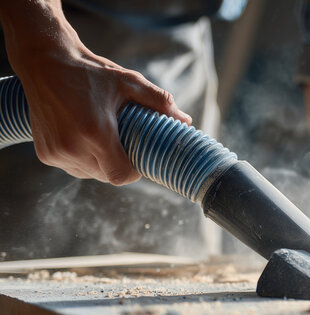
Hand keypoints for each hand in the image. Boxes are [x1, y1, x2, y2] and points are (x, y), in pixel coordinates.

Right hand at [0, 0, 191, 184]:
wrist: (44, 63)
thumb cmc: (90, 72)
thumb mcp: (128, 82)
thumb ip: (159, 101)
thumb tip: (186, 120)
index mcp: (95, 132)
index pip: (121, 175)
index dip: (134, 171)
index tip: (139, 158)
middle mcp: (72, 147)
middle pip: (107, 175)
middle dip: (119, 164)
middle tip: (123, 142)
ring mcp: (56, 153)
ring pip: (89, 173)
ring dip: (100, 163)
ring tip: (103, 137)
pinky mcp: (45, 154)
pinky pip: (73, 167)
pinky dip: (83, 159)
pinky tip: (84, 138)